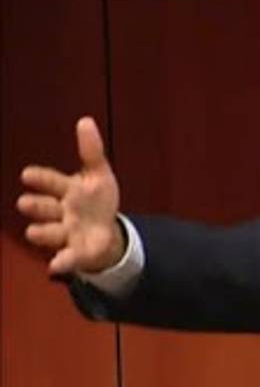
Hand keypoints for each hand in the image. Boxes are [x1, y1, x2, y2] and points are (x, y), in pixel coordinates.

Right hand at [16, 116, 123, 274]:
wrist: (106, 231)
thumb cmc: (96, 200)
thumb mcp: (99, 175)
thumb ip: (91, 151)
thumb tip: (85, 120)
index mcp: (67, 190)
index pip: (51, 181)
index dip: (40, 179)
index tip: (27, 175)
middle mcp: (61, 212)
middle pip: (44, 208)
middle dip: (36, 206)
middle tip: (26, 203)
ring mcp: (67, 232)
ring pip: (50, 232)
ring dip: (43, 232)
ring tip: (35, 231)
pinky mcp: (76, 252)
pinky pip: (67, 258)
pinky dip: (61, 262)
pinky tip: (54, 266)